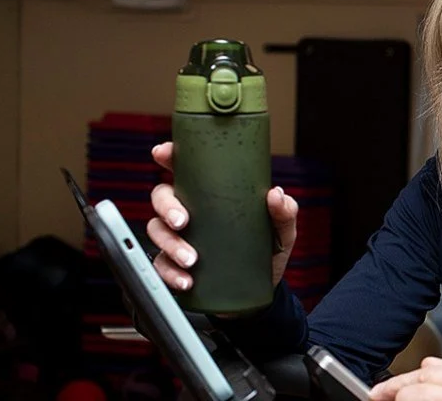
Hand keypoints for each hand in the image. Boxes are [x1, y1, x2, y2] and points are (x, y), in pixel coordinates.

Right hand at [147, 142, 298, 294]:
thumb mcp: (281, 230)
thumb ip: (284, 212)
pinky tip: (186, 279)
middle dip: (167, 207)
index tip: (162, 153)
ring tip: (192, 260)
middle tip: (183, 222)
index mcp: (211, 195)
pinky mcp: (176, 264)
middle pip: (162, 197)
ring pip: (158, 231)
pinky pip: (161, 265)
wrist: (263, 288)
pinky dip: (170, 273)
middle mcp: (191, 212)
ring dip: (170, 244)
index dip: (169, 157)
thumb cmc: (268, 249)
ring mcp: (180, 238)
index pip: (184, 170)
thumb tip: (276, 195)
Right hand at [369, 357, 441, 400]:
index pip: (417, 391)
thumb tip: (398, 398)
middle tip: (381, 394)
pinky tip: (427, 374)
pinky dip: (441, 371)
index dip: (392, 395)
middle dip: (400, 386)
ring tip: (399, 388)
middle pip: (427, 375)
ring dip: (416, 377)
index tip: (377, 399)